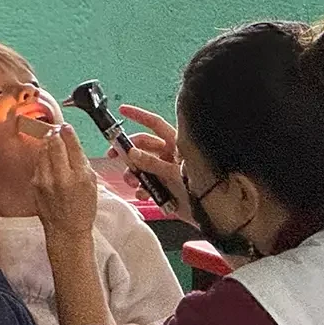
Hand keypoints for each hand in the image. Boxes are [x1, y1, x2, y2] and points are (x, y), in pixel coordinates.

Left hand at [32, 124, 98, 236]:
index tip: (66, 126)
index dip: (68, 132)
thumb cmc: (82, 209)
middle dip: (55, 133)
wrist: (66, 230)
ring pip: (43, 151)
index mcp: (80, 176)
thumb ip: (83, 163)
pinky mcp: (35, 184)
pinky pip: (38, 163)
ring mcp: (46, 180)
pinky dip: (42, 157)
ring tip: (51, 138)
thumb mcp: (92, 184)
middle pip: (55, 144)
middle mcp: (62, 177)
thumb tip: (73, 143)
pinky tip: (47, 156)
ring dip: (47, 142)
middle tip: (57, 129)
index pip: (72, 145)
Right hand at [108, 104, 191, 219]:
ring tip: (132, 182)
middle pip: (142, 146)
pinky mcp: (163, 186)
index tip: (122, 110)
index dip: (139, 115)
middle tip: (112, 156)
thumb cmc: (201, 188)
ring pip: (141, 166)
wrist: (211, 214)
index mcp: (176, 144)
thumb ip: (152, 163)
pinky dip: (142, 189)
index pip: (155, 124)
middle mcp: (169, 154)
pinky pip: (146, 184)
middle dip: (127, 151)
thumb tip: (131, 153)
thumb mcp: (174, 173)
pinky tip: (143, 195)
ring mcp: (165, 170)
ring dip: (132, 173)